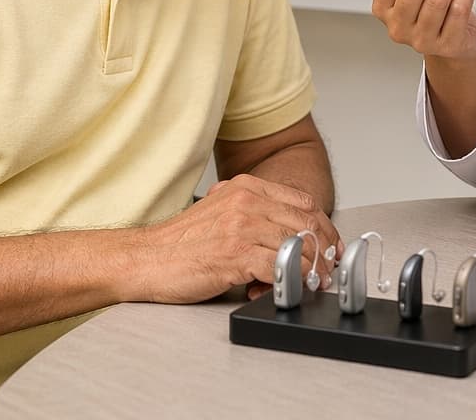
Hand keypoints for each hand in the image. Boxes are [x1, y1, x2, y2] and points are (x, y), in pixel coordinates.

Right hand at [134, 174, 340, 302]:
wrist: (144, 260)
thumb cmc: (180, 244)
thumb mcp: (221, 213)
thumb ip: (253, 214)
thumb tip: (288, 235)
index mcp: (246, 187)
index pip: (303, 202)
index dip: (324, 227)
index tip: (331, 246)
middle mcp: (246, 201)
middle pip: (306, 222)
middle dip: (324, 250)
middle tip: (329, 270)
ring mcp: (241, 226)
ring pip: (297, 246)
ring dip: (311, 270)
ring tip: (312, 284)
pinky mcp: (235, 254)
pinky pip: (279, 267)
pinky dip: (290, 281)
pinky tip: (289, 288)